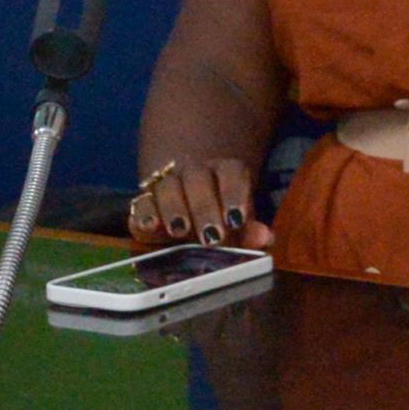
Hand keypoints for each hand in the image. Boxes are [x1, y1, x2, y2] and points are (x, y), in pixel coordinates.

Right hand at [132, 150, 269, 248]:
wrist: (188, 206)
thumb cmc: (219, 216)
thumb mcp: (237, 224)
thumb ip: (252, 231)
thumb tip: (267, 238)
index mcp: (224, 171)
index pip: (231, 172)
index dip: (235, 193)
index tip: (236, 220)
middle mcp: (195, 172)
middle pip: (198, 179)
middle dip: (204, 208)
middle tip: (212, 237)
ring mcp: (167, 183)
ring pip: (168, 186)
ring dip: (174, 208)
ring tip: (180, 231)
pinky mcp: (145, 201)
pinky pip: (141, 202)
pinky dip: (144, 214)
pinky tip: (149, 227)